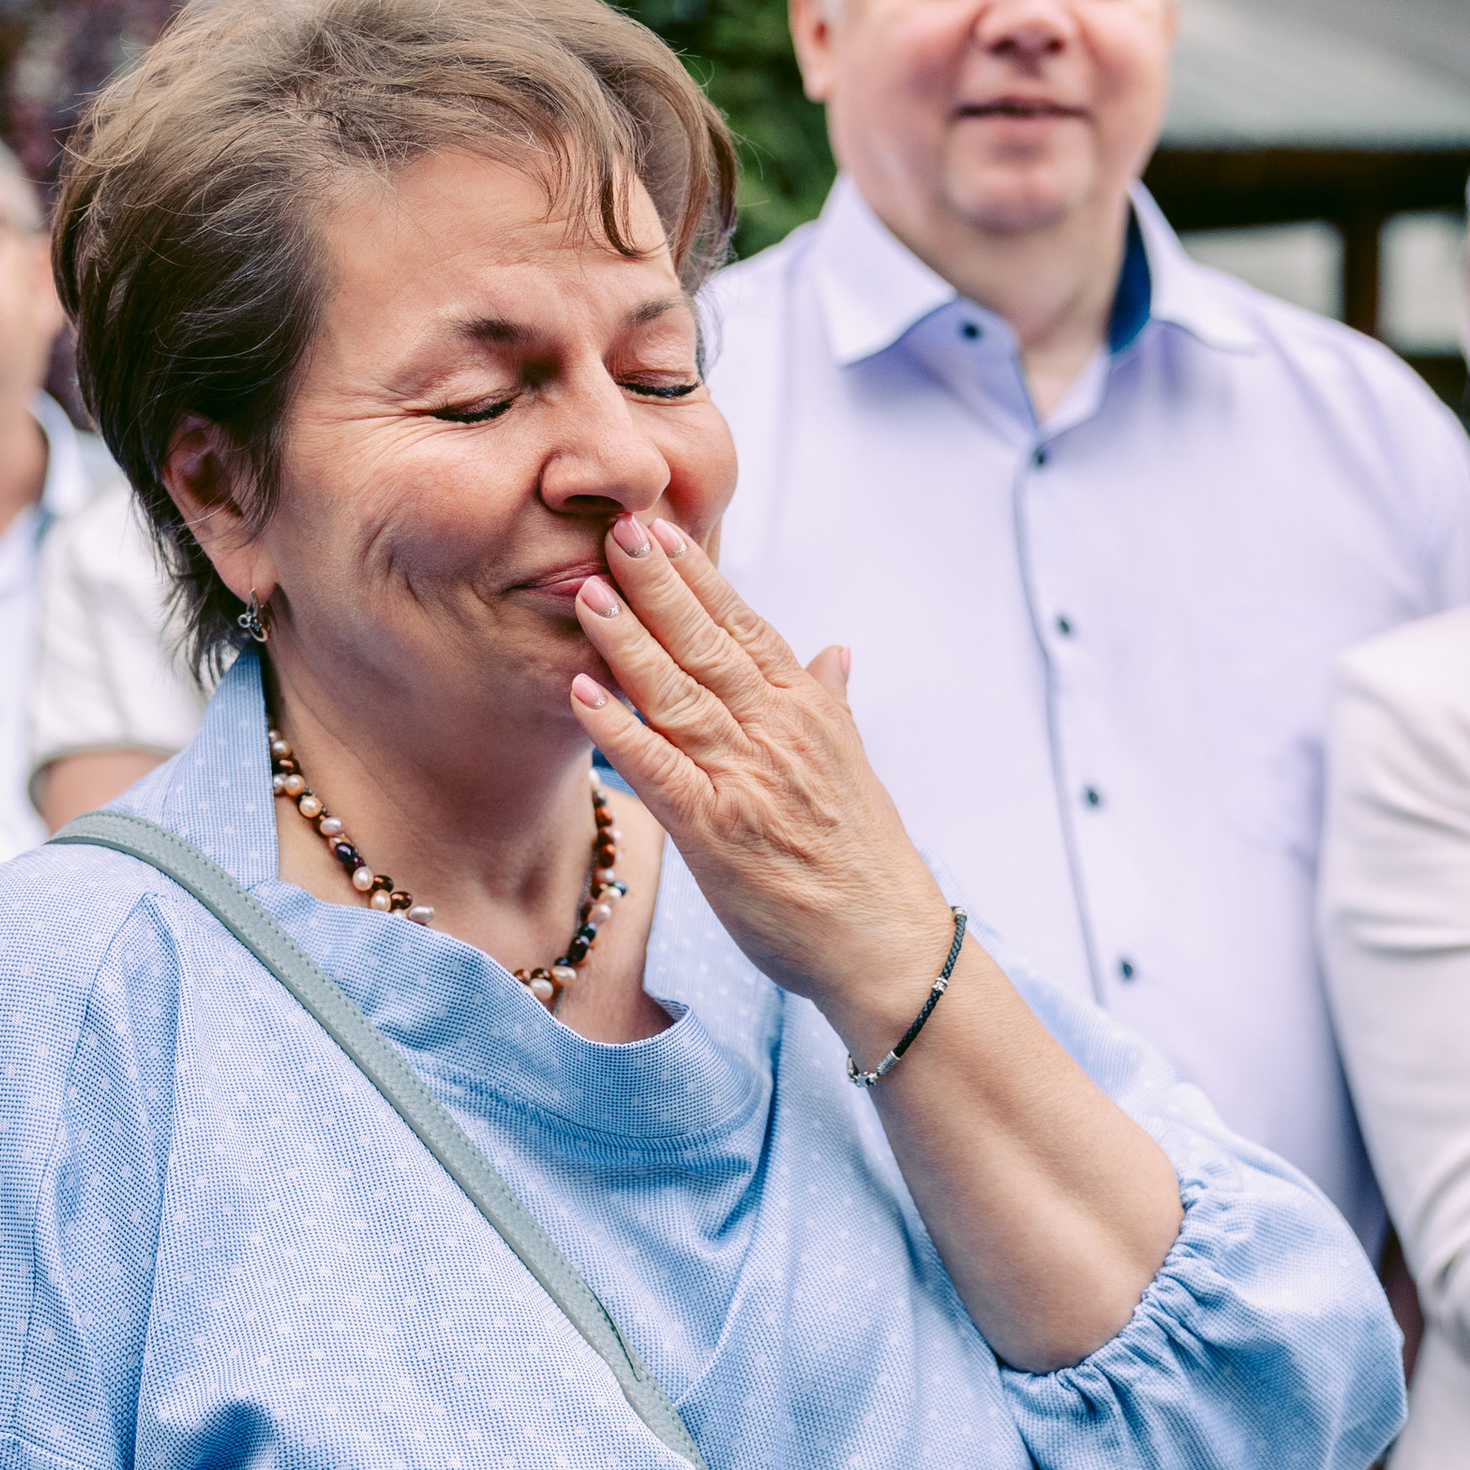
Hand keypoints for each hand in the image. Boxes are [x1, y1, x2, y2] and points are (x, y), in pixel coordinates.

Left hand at [569, 515, 951, 1060]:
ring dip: (629, 639)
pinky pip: (660, 769)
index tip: (662, 529)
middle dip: (658, 584)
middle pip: (708, 643)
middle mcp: (778, 734)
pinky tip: (583, 690)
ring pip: (679, 693)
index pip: (747, 627)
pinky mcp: (719, 832)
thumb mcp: (855, 767)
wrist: (886, 942)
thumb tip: (836, 650)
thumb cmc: (865, 861)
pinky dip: (619, 727)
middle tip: (616, 527)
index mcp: (808, 712)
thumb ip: (832, 703)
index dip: (701, 577)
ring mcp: (748, 780)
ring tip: (588, 589)